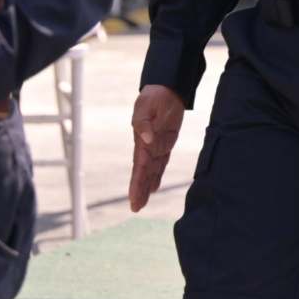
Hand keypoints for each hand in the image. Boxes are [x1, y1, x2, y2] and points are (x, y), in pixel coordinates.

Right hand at [128, 84, 186, 211]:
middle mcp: (147, 147)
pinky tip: (153, 188)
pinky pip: (161, 163)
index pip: (139, 167)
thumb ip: (144, 124)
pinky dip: (157, 176)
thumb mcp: (146, 108)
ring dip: (146, 187)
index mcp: (141, 141)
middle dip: (139, 190)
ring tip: (140, 204)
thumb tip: (147, 140)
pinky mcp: (166, 143)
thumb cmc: (154, 98)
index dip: (137, 183)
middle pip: (143, 173)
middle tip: (135, 208)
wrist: (165, 89)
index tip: (133, 197)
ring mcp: (156, 146)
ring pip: (151, 171)